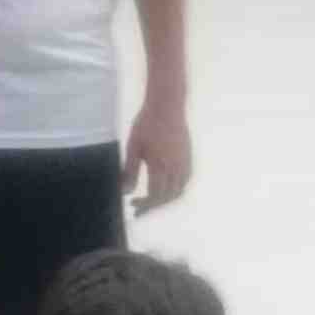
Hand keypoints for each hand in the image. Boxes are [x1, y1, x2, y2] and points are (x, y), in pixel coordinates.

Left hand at [124, 100, 191, 214]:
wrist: (167, 106)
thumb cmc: (146, 124)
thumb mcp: (133, 147)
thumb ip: (129, 171)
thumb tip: (125, 192)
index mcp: (160, 165)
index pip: (154, 196)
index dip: (144, 205)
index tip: (133, 205)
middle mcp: (176, 167)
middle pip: (168, 197)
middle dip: (153, 206)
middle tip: (139, 208)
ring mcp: (185, 163)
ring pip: (179, 191)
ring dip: (165, 200)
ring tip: (150, 201)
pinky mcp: (189, 158)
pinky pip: (185, 181)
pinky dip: (175, 190)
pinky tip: (164, 188)